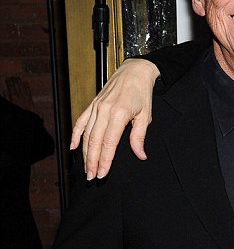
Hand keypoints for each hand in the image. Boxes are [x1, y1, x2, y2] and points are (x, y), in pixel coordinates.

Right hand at [4, 75, 33, 108]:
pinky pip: (28, 90)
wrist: (26, 116)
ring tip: (17, 77)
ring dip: (19, 81)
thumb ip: (6, 98)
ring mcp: (25, 96)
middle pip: (16, 85)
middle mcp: (19, 95)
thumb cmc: (17, 111)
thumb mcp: (10, 104)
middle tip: (12, 76)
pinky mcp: (30, 98)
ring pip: (22, 86)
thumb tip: (4, 91)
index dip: (8, 81)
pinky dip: (27, 85)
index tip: (7, 78)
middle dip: (14, 80)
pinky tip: (25, 82)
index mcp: (13, 96)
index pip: (10, 86)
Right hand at [71, 58, 159, 179]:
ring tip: (86, 168)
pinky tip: (73, 148)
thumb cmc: (142, 94)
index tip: (102, 174)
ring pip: (86, 134)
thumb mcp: (146, 116)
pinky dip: (75, 135)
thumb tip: (140, 155)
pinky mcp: (92, 104)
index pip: (108, 143)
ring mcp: (96, 107)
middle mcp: (104, 110)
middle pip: (94, 141)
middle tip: (91, 177)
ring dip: (84, 153)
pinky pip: (81, 121)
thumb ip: (139, 137)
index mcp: (119, 114)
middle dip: (92, 161)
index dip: (104, 160)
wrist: (135, 71)